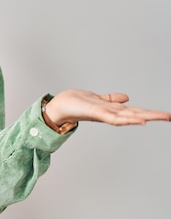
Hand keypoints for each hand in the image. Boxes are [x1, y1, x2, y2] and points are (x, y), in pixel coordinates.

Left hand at [45, 89, 170, 126]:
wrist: (58, 106)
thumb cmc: (75, 103)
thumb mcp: (98, 99)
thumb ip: (111, 99)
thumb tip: (126, 98)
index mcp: (112, 110)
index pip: (135, 111)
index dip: (150, 112)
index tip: (166, 114)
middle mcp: (110, 113)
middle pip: (136, 114)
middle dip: (154, 115)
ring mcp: (104, 114)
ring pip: (129, 116)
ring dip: (146, 117)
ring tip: (162, 117)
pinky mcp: (96, 113)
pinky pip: (114, 118)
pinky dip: (127, 119)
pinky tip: (140, 121)